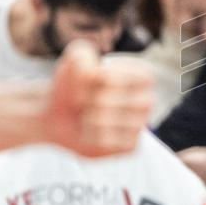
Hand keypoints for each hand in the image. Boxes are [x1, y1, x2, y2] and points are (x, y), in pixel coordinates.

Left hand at [44, 40, 153, 156]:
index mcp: (142, 75)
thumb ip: (82, 57)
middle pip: (107, 102)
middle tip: (87, 103)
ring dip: (87, 121)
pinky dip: (92, 139)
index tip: (90, 82)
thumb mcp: (74, 61)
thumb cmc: (72, 87)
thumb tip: (94, 75)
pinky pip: (108, 144)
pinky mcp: (132, 146)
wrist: (58, 117)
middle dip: (86, 102)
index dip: (93, 83)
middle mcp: (147, 100)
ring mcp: (141, 125)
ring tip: (88, 118)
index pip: (113, 79)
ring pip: (106, 124)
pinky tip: (93, 134)